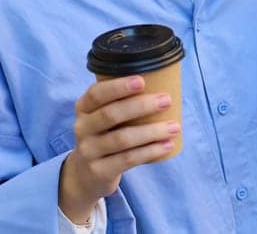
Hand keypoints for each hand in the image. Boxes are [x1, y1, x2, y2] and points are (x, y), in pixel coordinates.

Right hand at [58, 75, 179, 222]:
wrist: (87, 175)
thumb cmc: (106, 136)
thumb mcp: (103, 118)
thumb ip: (122, 103)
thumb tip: (163, 85)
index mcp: (83, 108)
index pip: (96, 94)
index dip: (118, 87)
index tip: (142, 81)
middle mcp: (82, 128)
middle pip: (110, 115)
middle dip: (141, 106)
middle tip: (166, 101)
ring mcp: (88, 151)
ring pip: (122, 139)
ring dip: (151, 131)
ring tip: (174, 127)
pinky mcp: (99, 171)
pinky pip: (128, 159)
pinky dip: (150, 151)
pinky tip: (167, 145)